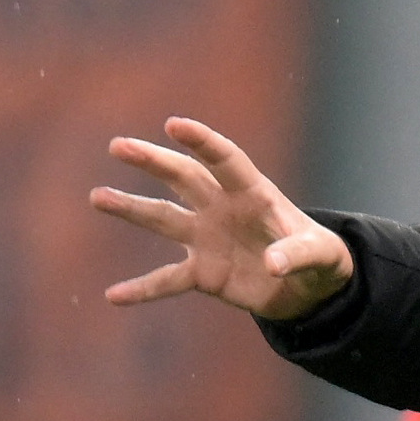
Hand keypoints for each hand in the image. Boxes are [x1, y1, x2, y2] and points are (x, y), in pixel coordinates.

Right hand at [91, 117, 353, 320]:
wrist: (308, 287)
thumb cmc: (320, 258)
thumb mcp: (320, 255)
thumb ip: (298, 255)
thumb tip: (273, 265)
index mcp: (254, 194)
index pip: (226, 160)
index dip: (203, 142)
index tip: (173, 124)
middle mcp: (223, 209)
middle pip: (183, 178)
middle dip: (153, 161)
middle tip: (118, 146)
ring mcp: (208, 239)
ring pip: (163, 218)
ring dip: (132, 208)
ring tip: (99, 196)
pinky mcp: (202, 273)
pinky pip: (166, 280)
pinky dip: (143, 289)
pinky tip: (114, 295)